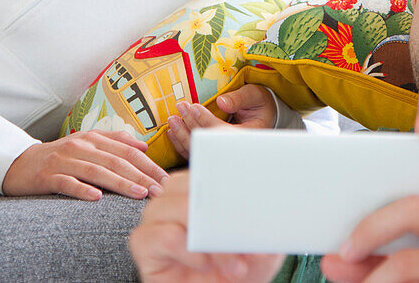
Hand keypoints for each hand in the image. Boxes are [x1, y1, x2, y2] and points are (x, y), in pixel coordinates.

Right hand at [1, 129, 168, 200]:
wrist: (19, 162)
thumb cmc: (60, 156)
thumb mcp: (87, 143)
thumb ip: (115, 141)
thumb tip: (143, 146)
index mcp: (93, 138)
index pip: (127, 151)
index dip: (148, 164)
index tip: (166, 179)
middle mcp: (80, 146)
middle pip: (116, 161)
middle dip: (141, 176)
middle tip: (160, 190)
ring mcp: (63, 160)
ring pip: (97, 171)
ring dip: (120, 183)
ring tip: (139, 194)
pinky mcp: (47, 176)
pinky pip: (68, 183)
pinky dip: (83, 190)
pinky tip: (97, 198)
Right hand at [129, 170, 284, 282]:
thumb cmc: (239, 270)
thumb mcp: (264, 247)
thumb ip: (267, 227)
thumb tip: (274, 209)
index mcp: (203, 189)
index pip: (208, 156)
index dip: (223, 146)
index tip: (250, 161)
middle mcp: (177, 197)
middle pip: (192, 180)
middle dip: (223, 207)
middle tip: (244, 231)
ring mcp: (157, 218)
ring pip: (178, 205)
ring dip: (211, 237)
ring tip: (234, 263)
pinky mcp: (144, 243)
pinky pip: (165, 235)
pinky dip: (191, 251)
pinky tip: (206, 264)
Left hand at [167, 84, 277, 158]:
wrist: (264, 116)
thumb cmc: (259, 104)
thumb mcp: (255, 96)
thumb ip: (240, 98)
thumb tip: (221, 102)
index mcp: (247, 136)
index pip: (222, 131)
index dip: (205, 119)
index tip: (193, 106)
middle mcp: (234, 150)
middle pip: (207, 144)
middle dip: (190, 126)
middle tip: (179, 109)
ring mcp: (222, 154)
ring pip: (198, 151)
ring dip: (182, 136)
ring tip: (172, 120)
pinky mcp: (213, 154)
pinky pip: (195, 153)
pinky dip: (181, 145)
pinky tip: (172, 133)